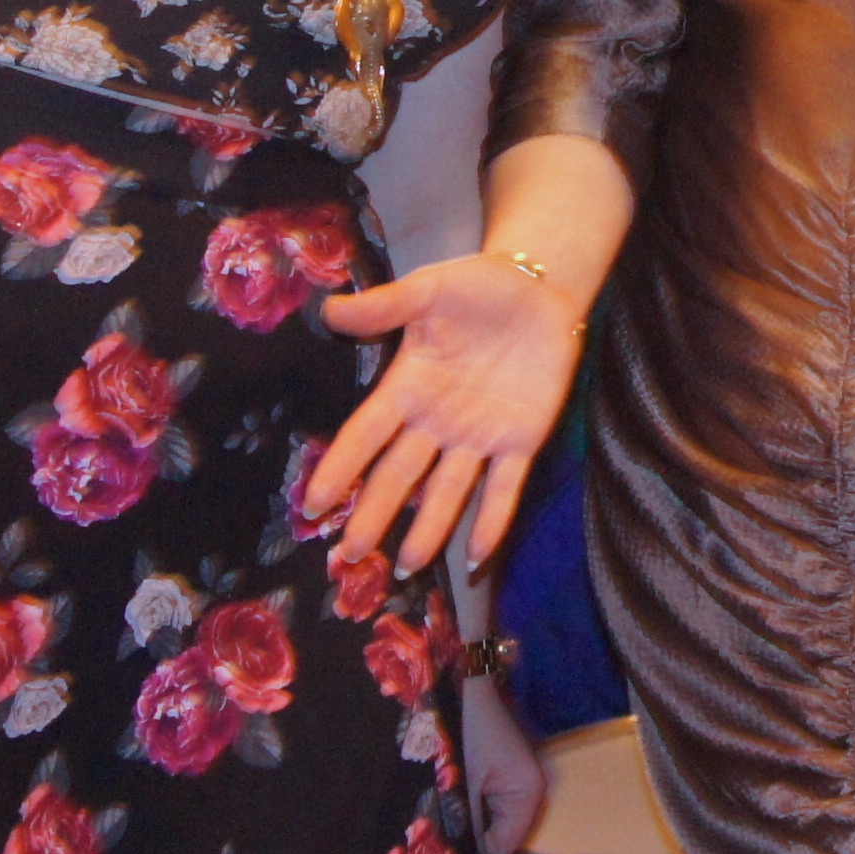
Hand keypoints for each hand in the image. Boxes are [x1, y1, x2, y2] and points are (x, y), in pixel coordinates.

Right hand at [311, 253, 583, 568]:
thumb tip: (328, 311)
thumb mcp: (428, 290)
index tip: (313, 505)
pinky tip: (477, 556)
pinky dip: (492, 520)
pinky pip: (504, 487)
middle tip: (349, 556)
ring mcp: (479, 435)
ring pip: (447, 491)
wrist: (541, 287)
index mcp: (409, 386)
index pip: (366, 436)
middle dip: (374, 514)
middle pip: (399, 475)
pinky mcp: (521, 440)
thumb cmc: (477, 287)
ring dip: (427, 529)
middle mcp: (437, 422)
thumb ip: (384, 306)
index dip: (340, 469)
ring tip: (405, 566)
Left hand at [456, 666, 547, 853]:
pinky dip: (480, 805)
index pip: (503, 847)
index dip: (475, 850)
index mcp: (528, 794)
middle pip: (504, 835)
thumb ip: (470, 826)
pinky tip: (462, 794)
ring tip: (451, 807)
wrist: (475, 688)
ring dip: (476, 820)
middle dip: (476, 835)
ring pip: (499, 821)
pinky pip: (499, 804)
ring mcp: (526, 781)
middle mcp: (535, 791)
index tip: (449, 841)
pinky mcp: (515, 774)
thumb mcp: (464, 784)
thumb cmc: (469, 732)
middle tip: (446, 825)